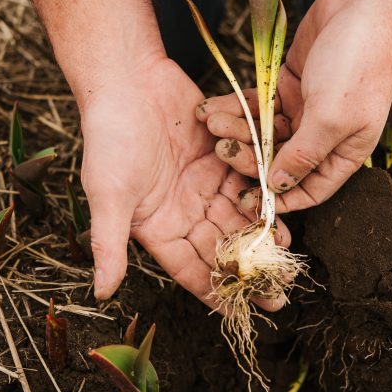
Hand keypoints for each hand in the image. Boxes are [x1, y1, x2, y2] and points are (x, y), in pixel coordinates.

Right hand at [80, 55, 289, 309]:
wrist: (126, 78)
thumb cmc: (109, 136)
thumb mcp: (107, 194)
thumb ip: (109, 244)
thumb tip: (102, 293)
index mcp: (158, 227)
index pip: (191, 270)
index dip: (216, 293)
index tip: (244, 314)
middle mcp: (184, 209)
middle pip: (223, 246)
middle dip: (251, 267)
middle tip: (281, 290)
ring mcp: (205, 181)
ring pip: (241, 214)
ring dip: (264, 231)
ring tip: (289, 247)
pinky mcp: (221, 153)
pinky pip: (249, 176)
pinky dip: (265, 189)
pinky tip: (286, 201)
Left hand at [196, 0, 391, 212]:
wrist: (367, 4)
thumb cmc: (359, 64)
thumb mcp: (331, 118)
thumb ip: (303, 154)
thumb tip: (279, 186)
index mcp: (344, 151)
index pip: (309, 189)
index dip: (279, 198)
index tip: (246, 201)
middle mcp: (324, 134)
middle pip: (279, 160)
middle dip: (249, 158)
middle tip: (221, 150)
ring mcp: (305, 107)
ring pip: (264, 130)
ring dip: (237, 129)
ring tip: (209, 121)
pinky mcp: (289, 82)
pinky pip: (257, 103)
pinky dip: (237, 105)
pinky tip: (212, 106)